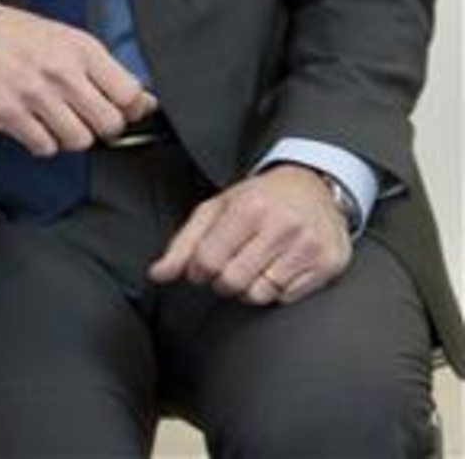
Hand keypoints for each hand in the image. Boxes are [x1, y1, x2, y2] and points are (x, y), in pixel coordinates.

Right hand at [0, 0, 156, 155]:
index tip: (124, 110)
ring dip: (73, 136)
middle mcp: (60, 71)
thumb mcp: (69, 39)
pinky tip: (38, 123)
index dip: (132, 109)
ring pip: (79, 141)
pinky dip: (45, 142)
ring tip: (60, 118)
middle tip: (91, 117)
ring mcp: (34, 94)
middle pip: (108, 123)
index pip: (128, 93)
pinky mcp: (10, 114)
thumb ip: (105, 70)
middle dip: (104, 127)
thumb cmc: (20, 35)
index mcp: (80, 48)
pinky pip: (45, 148)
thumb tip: (143, 102)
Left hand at [148, 164, 352, 306]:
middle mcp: (281, 225)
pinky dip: (277, 289)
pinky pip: (287, 298)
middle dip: (223, 280)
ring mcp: (307, 245)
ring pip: (260, 295)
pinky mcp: (327, 264)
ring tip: (254, 264)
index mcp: (249, 207)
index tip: (204, 265)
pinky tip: (278, 267)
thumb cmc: (260, 198)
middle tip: (230, 264)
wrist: (314, 186)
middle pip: (233, 282)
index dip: (199, 269)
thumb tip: (158, 274)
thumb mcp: (218, 208)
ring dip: (249, 287)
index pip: (208, 260)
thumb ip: (185, 242)